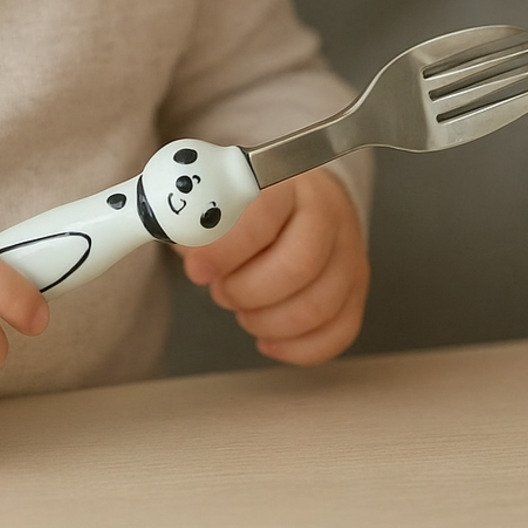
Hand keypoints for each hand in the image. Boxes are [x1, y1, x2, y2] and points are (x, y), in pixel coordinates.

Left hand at [180, 167, 367, 363]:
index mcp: (289, 180)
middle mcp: (327, 213)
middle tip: (221, 290)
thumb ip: (197, 212)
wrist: (301, 197)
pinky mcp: (356, 288)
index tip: (197, 269)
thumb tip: (171, 226)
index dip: (226, 249)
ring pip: (317, 306)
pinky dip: (297, 347)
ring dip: (267, 320)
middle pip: (297, 267)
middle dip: (247, 291)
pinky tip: (268, 337)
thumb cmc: (253, 202)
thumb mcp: (220, 193)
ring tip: (242, 306)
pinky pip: (338, 332)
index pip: (264, 215)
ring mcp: (348, 252)